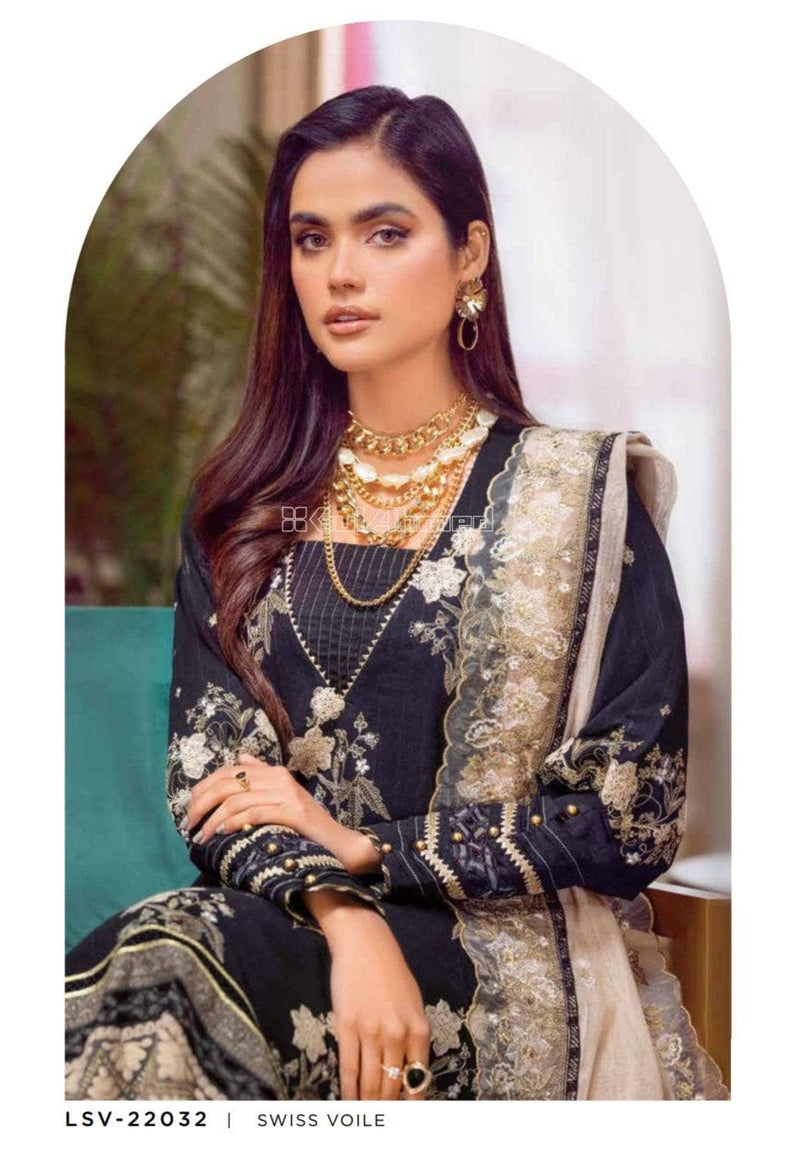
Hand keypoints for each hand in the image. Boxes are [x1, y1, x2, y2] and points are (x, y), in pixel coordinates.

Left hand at [185, 752, 335, 845]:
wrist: (340, 843)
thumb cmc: (308, 825)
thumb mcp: (285, 797)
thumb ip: (263, 776)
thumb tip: (240, 757)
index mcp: (274, 772)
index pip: (229, 773)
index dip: (204, 788)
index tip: (189, 808)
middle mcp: (279, 778)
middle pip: (227, 785)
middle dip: (202, 804)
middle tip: (188, 825)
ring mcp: (287, 794)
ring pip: (236, 801)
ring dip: (212, 820)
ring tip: (201, 837)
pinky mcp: (292, 812)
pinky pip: (253, 813)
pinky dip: (232, 823)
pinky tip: (221, 833)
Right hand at [314, 897, 431, 1100]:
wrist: (366, 944)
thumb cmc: (392, 972)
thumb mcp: (414, 1004)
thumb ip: (413, 1038)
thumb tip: (410, 1073)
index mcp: (419, 1030)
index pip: (416, 1081)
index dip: (409, 1105)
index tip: (404, 1119)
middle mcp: (398, 1035)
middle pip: (392, 1086)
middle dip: (386, 1107)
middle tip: (380, 1120)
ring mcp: (371, 1032)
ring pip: (370, 1081)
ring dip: (367, 1103)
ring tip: (364, 1116)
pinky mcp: (347, 1027)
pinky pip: (349, 1067)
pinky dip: (348, 1089)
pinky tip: (348, 1101)